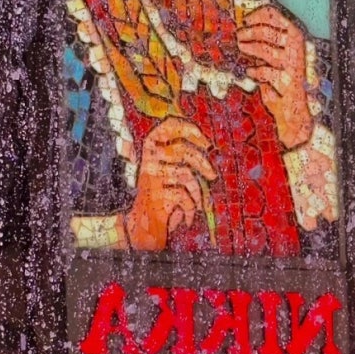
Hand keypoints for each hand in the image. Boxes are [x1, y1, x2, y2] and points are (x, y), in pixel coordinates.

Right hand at [124, 118, 216, 250]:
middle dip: (202, 162)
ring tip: (198, 203)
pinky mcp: (156, 196)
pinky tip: (188, 217)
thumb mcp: (168, 173)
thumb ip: (182, 158)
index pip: (166, 127)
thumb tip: (208, 146)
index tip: (204, 140)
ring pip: (186, 174)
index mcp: (150, 150)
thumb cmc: (161, 197)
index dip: (187, 129)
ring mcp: (151, 178)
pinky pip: (184, 196)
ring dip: (197, 192)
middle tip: (212, 175)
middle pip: (181, 150)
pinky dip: (191, 208)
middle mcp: (148, 161)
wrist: (142, 226)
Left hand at [236, 6, 313, 148]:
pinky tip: (250, 72)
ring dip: (251, 48)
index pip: (277, 16)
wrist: (295, 109)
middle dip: (250, 32)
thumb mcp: (277, 58)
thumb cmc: (284, 82)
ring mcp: (293, 66)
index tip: (245, 19)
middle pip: (269, 32)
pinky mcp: (288, 82)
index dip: (258, 15)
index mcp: (296, 37)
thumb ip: (267, 44)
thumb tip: (244, 31)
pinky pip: (267, 72)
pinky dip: (256, 71)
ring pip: (266, 50)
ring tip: (242, 47)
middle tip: (239, 36)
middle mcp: (297, 49)